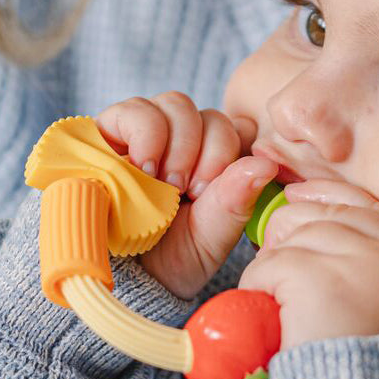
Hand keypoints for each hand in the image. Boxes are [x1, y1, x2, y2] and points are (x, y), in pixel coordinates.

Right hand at [97, 92, 275, 299]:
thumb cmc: (169, 256)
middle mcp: (184, 138)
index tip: (213, 191)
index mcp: (214, 159)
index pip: (237, 128)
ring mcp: (148, 128)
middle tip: (190, 192)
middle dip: (207, 153)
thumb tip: (267, 164)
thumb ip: (236, 200)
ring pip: (177, 104)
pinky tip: (143, 167)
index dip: (230, 153)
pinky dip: (145, 134)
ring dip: (177, 145)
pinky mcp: (111, 127)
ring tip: (165, 184)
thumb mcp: (210, 235)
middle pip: (210, 114)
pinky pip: (135, 108)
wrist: (119, 275)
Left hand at [239, 178, 378, 349]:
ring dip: (274, 270)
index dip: (327, 199)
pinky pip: (269, 266)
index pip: (370, 206)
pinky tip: (270, 320)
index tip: (297, 198)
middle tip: (278, 267)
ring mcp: (361, 264)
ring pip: (294, 237)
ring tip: (281, 311)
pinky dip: (258, 290)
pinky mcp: (318, 279)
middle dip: (294, 234)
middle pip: (328, 215)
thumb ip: (374, 271)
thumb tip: (315, 221)